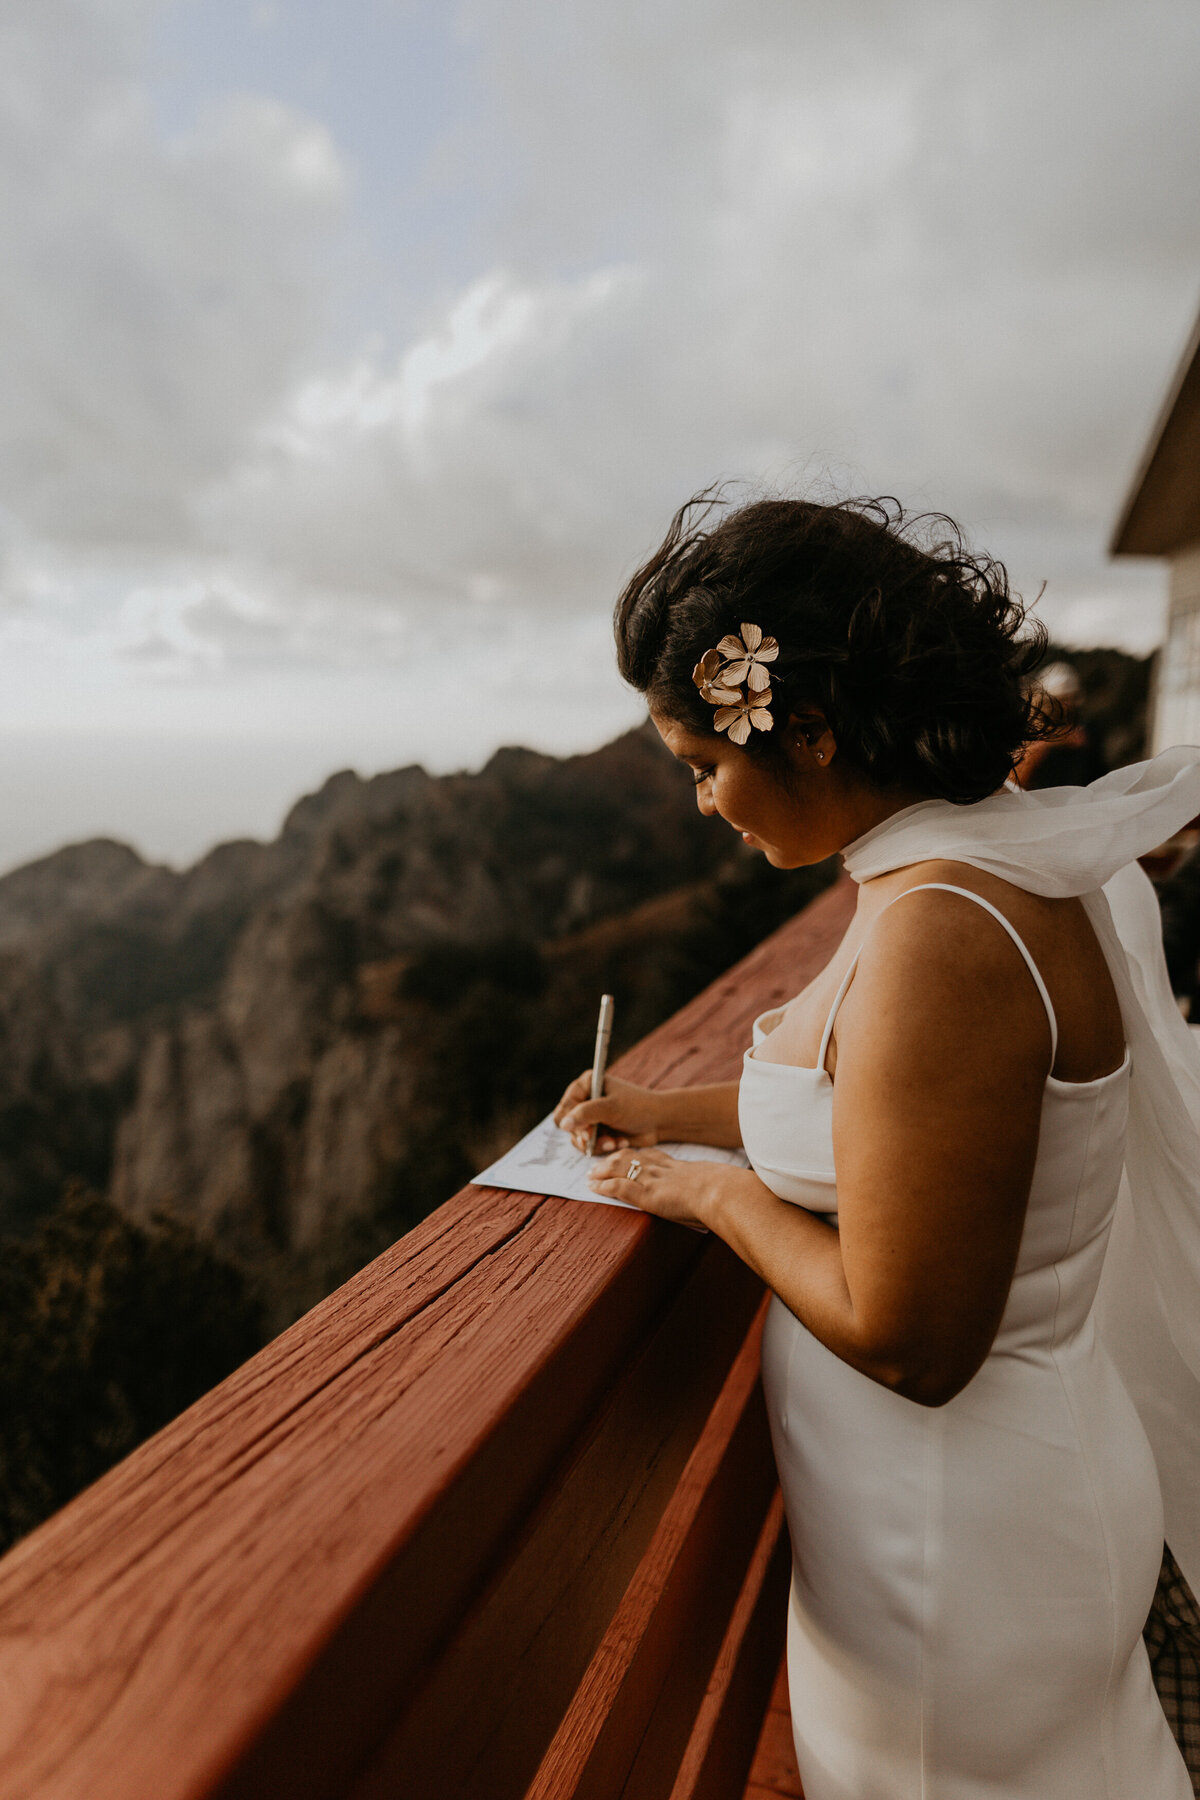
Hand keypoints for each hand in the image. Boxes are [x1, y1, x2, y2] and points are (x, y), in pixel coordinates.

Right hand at [553, 1071, 662, 1154]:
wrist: (659, 1122)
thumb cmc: (638, 1107)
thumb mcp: (612, 1108)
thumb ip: (586, 1113)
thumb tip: (563, 1124)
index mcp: (586, 1084)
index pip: (565, 1106)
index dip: (573, 1121)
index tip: (587, 1131)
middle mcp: (586, 1099)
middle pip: (568, 1124)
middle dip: (585, 1135)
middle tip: (596, 1139)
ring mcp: (591, 1117)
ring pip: (578, 1138)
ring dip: (596, 1143)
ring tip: (613, 1143)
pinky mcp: (598, 1132)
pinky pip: (589, 1146)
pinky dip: (603, 1147)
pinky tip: (619, 1142)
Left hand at [587, 1145, 744, 1230]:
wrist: (725, 1193)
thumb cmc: (731, 1194)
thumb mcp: (725, 1188)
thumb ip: (719, 1192)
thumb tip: (730, 1201)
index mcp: (684, 1168)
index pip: (656, 1156)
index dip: (640, 1155)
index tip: (631, 1155)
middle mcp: (665, 1170)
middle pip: (634, 1157)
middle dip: (615, 1159)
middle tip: (601, 1163)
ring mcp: (655, 1181)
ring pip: (621, 1168)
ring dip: (604, 1170)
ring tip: (591, 1175)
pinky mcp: (647, 1194)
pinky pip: (619, 1186)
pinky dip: (604, 1186)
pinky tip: (594, 1188)